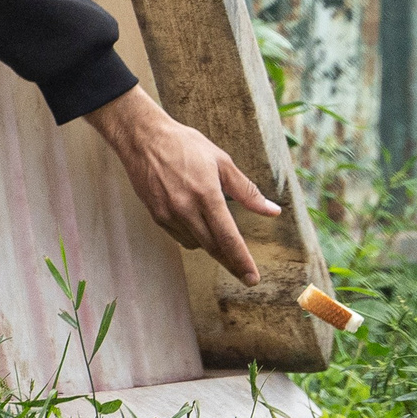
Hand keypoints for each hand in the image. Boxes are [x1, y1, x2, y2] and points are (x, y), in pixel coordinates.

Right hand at [83, 86, 279, 283]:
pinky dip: (194, 236)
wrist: (144, 139)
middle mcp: (186, 209)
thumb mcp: (222, 162)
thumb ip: (248, 191)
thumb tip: (272, 211)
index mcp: (207, 195)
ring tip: (221, 236)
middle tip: (245, 274)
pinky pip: (181, 237)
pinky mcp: (156, 217)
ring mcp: (169, 215)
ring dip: (212, 246)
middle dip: (231, 263)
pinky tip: (199, 224)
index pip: (228, 238)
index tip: (252, 278)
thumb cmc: (186, 145)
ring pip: (197, 244)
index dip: (242, 261)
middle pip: (213, 248)